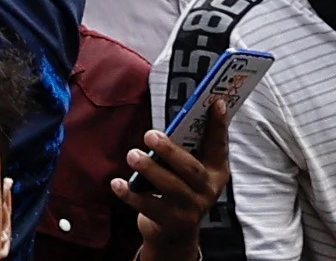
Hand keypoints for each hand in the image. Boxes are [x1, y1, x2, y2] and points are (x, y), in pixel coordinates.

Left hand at [114, 125, 226, 260]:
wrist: (175, 233)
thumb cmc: (179, 189)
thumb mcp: (188, 171)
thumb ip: (184, 149)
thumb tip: (174, 116)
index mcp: (215, 172)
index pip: (219, 145)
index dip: (219, 125)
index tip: (217, 102)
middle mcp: (208, 191)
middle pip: (191, 169)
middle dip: (170, 151)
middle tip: (149, 135)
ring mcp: (192, 209)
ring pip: (171, 187)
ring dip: (150, 169)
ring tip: (132, 155)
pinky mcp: (172, 223)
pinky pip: (149, 206)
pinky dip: (131, 194)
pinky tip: (117, 183)